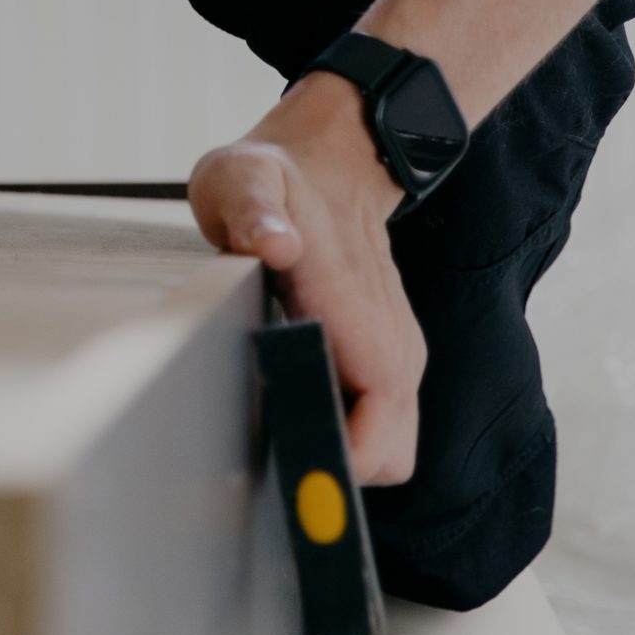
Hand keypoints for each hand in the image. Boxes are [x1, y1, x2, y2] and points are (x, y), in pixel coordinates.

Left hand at [188, 74, 427, 484]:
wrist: (330, 161)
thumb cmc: (278, 176)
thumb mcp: (242, 177)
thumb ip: (251, 210)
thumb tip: (274, 243)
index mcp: (360, 319)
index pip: (375, 438)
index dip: (331, 466)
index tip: (281, 467)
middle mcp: (390, 350)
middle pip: (386, 462)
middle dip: (333, 473)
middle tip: (268, 456)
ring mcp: (392, 359)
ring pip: (385, 451)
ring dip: (335, 455)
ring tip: (274, 432)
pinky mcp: (381, 364)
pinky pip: (373, 428)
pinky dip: (338, 435)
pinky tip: (290, 410)